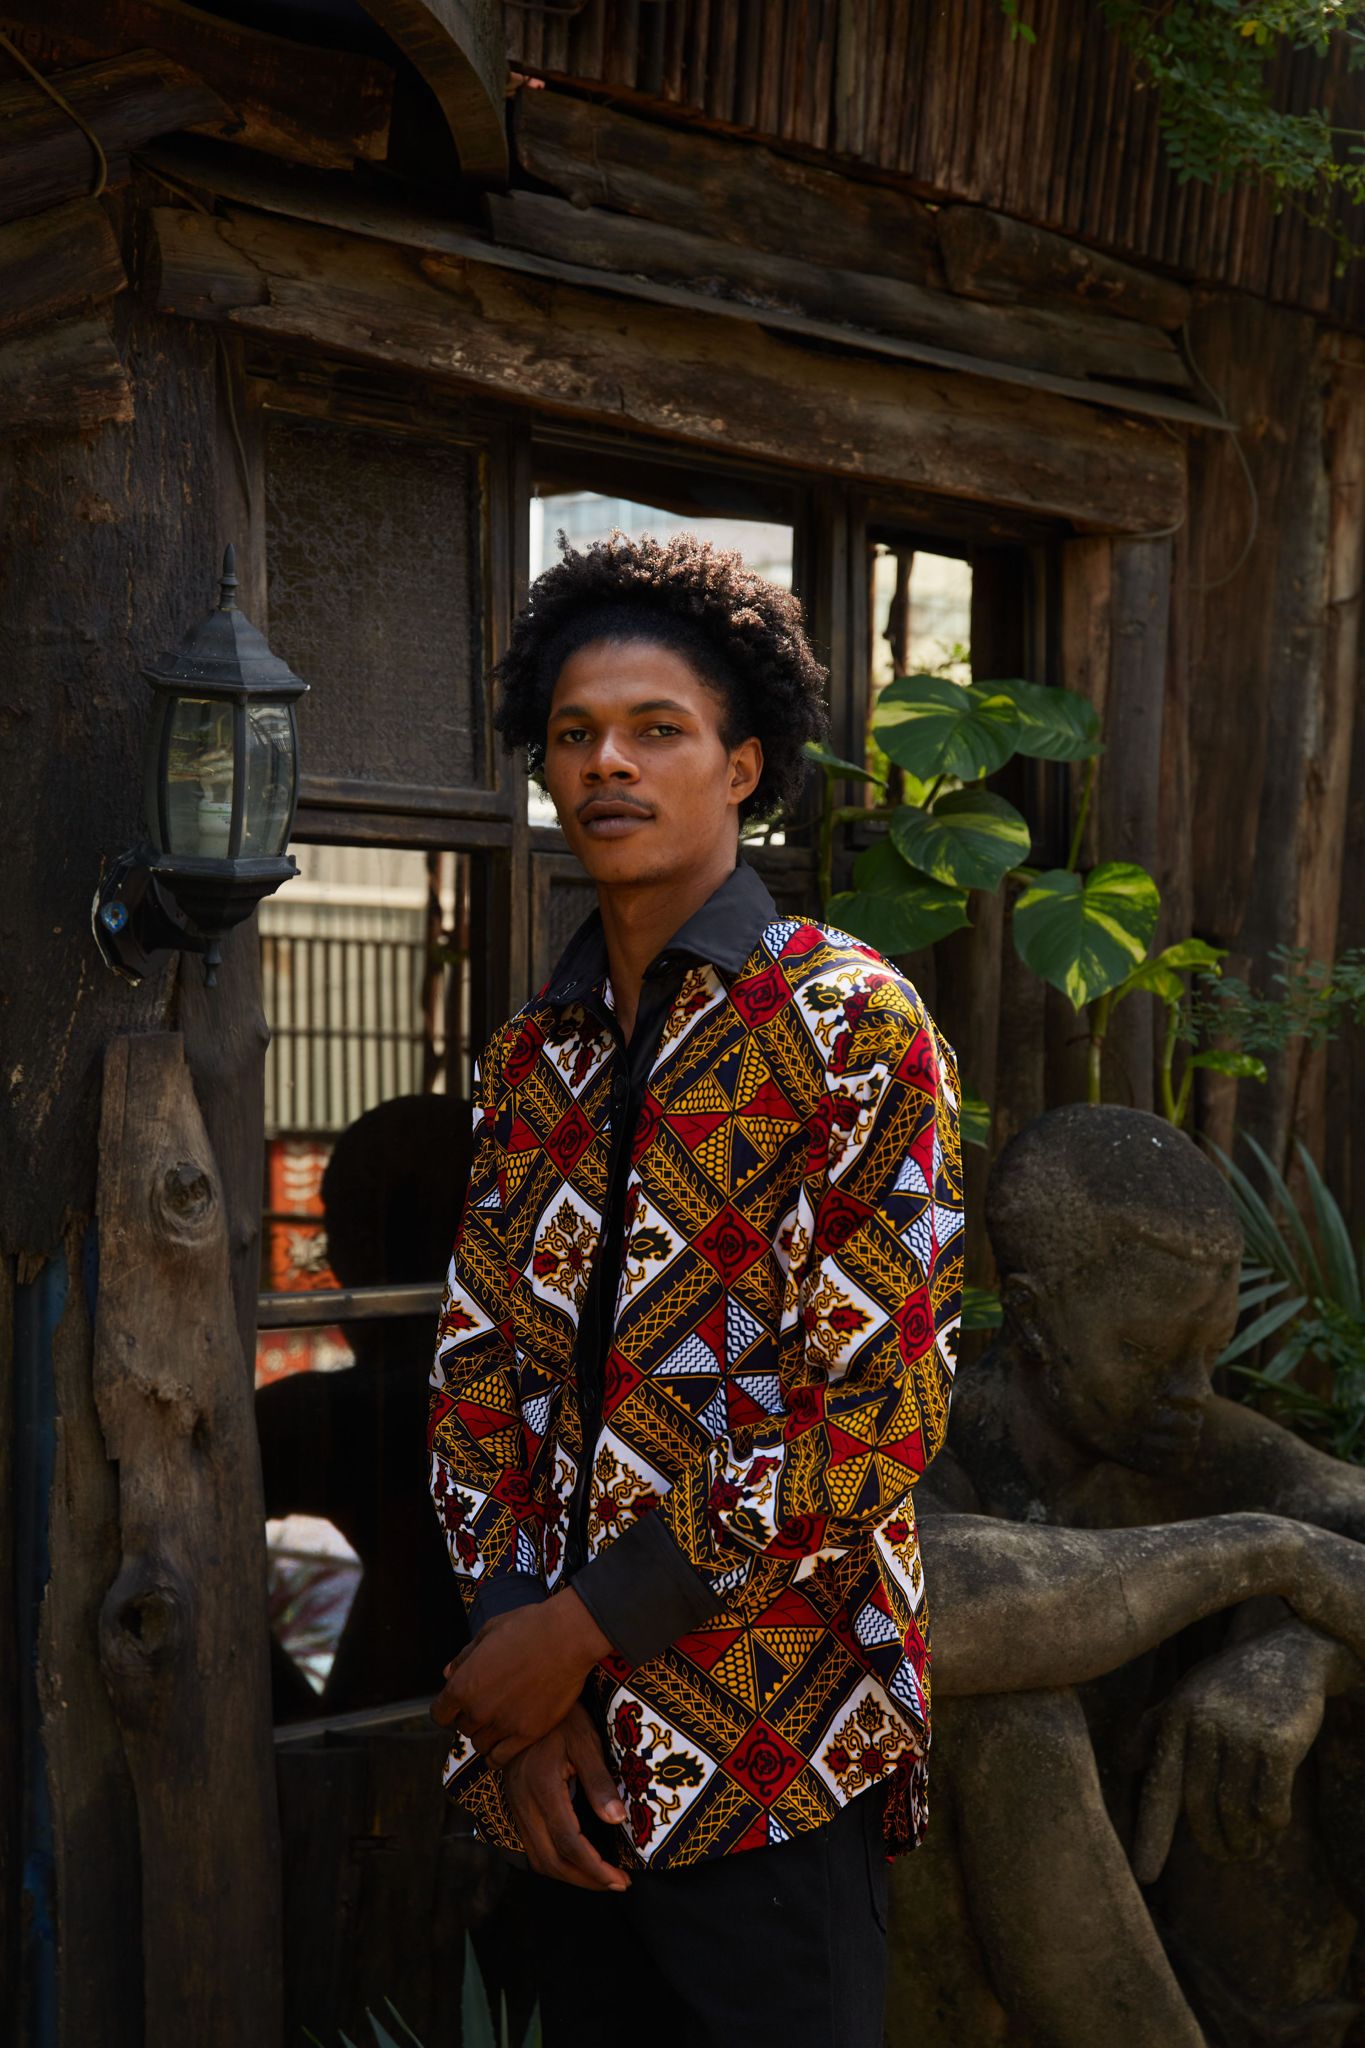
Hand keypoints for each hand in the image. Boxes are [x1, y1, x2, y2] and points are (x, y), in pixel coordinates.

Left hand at [429, 1590, 611, 1765]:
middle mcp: (478, 1709)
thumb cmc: (528, 1627)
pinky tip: (504, 1743)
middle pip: (462, 1728)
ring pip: (480, 1744)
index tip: (459, 1703)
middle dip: (470, 1717)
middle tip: (488, 1703)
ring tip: (499, 1721)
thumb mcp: (488, 1632)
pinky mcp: (528, 1734)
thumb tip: (448, 1673)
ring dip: (485, 1735)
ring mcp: (503, 1724)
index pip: (440, 1714)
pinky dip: (497, 1755)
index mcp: (464, 1684)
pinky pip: (500, 1758)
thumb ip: (464, 1657)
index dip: (448, 1708)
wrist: (567, 1637)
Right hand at [503, 1703, 630, 1892]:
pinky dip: (553, 1861)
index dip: (595, 1868)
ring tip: (600, 1877)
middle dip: (584, 1879)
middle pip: (550, 1860)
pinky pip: (530, 1844)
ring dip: (568, 1874)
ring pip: (537, 1857)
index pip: (568, 1842)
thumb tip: (617, 1821)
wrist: (526, 1697)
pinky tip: (575, 1858)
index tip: (621, 1880)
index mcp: (542, 1786)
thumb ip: (599, 1781)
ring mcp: (515, 1803)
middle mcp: (523, 1801)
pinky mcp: (514, 1802)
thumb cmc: (563, 1716)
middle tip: (616, 1884)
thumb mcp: (586, 1741)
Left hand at [1133, 1620, 1356, 1880]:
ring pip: (1236, 1812)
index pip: (1159, 1788)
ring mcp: (1241, 1733)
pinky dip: (1272, 1822)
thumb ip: (1157, 1725)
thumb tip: (1129, 1762)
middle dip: (1213, 1842)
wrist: (1290, 1653)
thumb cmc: (1231, 1680)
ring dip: (1245, 1840)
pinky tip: (1274, 1820)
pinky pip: (1270, 1805)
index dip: (1152, 1835)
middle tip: (1225, 1855)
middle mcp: (1202, 1725)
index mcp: (1175, 1717)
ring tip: (1250, 1847)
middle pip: (1200, 1809)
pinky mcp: (1278, 1743)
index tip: (1144, 1876)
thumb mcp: (1188, 1694)